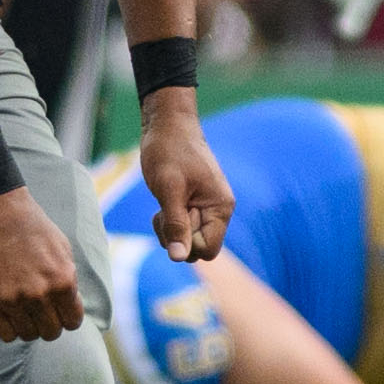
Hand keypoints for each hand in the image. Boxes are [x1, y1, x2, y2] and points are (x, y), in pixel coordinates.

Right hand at [0, 188, 82, 340]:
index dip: (68, 318)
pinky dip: (10, 328)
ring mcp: (11, 299)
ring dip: (29, 327)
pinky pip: (5, 334)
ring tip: (25, 311)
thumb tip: (70, 309)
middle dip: (50, 324)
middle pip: (51, 333)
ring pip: (28, 335)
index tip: (61, 312)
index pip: (73, 322)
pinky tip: (10, 313)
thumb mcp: (64, 252)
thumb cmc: (34, 230)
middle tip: (42, 312)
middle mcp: (39, 294)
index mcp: (63, 281)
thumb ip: (69, 282)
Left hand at [138, 93, 232, 261]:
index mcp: (221, 208)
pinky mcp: (192, 205)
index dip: (186, 243)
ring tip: (162, 203)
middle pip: (196, 248)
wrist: (166, 125)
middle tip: (164, 210)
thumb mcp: (169, 189)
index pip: (207, 249)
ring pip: (186, 240)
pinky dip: (168, 221)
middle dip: (176, 236)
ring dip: (169, 229)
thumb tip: (178, 258)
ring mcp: (205, 209)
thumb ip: (176, 225)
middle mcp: (217, 211)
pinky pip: (181, 228)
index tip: (173, 219)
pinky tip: (162, 202)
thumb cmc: (169, 152)